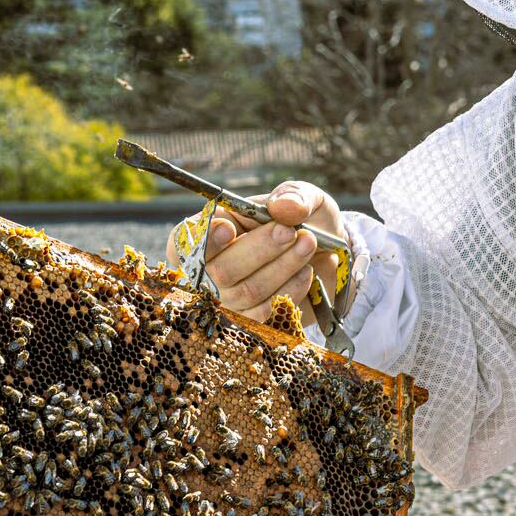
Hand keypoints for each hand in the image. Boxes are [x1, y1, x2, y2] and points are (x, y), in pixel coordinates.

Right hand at [200, 181, 344, 324]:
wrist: (331, 256)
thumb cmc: (305, 221)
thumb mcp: (303, 197)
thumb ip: (294, 196)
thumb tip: (284, 206)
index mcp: (211, 230)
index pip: (184, 242)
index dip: (202, 240)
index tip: (228, 228)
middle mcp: (213, 268)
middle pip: (219, 271)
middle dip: (258, 250)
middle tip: (290, 232)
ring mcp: (231, 299)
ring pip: (246, 292)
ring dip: (281, 267)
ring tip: (308, 245)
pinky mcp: (254, 319)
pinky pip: (264, 312)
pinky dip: (289, 290)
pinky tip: (306, 272)